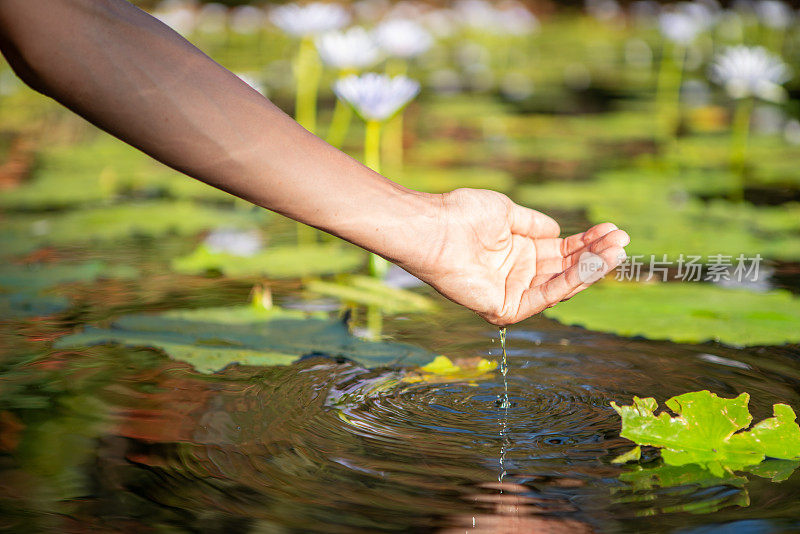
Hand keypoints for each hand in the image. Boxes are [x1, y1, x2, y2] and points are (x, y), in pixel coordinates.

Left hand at [401, 188, 629, 325]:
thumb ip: (534, 224)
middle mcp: (518, 274)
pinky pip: (544, 296)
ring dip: (590, 269)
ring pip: (560, 284)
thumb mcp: (508, 213)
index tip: (613, 230)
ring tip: (616, 251)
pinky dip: (569, 282)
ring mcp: (512, 293)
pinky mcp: (505, 309)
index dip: (587, 242)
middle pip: (566, 269)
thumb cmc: (462, 215)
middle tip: (623, 240)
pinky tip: (592, 264)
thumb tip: (558, 231)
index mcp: (519, 252)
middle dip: (595, 255)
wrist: (435, 228)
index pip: (561, 251)